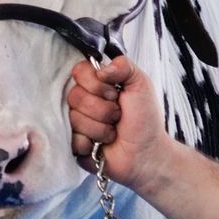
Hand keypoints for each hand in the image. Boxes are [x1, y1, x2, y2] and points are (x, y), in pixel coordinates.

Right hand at [66, 56, 165, 191]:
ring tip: (113, 132)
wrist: (147, 153)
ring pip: (74, 119)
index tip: (114, 93)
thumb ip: (124, 66)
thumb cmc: (145, 119)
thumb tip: (101, 68)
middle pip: (75, 96)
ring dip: (100, 128)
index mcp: (97, 84)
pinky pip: (72, 139)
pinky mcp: (73, 144)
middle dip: (103, 109)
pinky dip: (91, 144)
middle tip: (118, 116)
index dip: (96, 84)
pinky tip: (101, 146)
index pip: (79, 71)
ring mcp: (76, 122)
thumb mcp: (141, 84)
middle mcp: (83, 101)